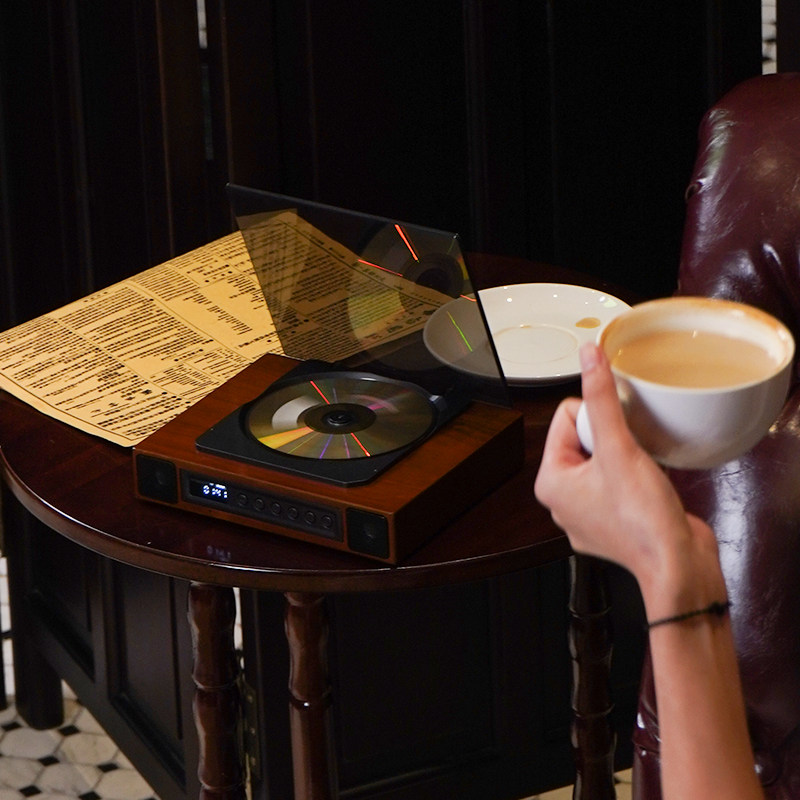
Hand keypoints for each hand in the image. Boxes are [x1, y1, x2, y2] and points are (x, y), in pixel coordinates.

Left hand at [534, 343, 714, 593]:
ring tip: (640, 472)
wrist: (678, 566)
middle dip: (612, 437)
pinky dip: (634, 474)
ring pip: (604, 456)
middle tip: (631, 456)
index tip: (619, 436)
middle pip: (583, 436)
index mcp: (550, 482)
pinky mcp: (612, 518)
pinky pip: (617, 478)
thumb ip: (602, 399)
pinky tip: (647, 486)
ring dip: (625, 454)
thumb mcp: (619, 448)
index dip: (597, 416)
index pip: (565, 418)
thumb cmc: (643, 520)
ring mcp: (587, 511)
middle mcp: (562, 498)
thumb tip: (589, 357)